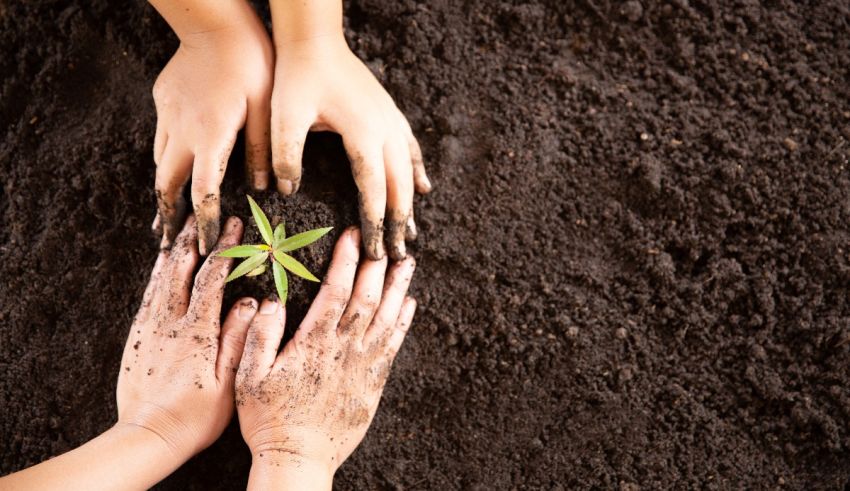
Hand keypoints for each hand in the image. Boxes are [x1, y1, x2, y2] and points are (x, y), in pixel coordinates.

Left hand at [118, 215, 256, 460]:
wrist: (148, 436)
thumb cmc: (195, 416)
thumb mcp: (227, 382)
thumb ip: (237, 338)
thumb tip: (251, 301)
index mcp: (196, 332)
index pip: (211, 278)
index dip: (225, 249)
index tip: (235, 226)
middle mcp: (170, 323)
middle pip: (182, 270)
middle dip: (196, 239)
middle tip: (204, 215)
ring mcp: (150, 328)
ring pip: (161, 279)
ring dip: (174, 251)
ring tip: (184, 229)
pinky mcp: (138, 337)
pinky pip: (147, 296)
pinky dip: (156, 275)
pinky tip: (161, 264)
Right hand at [151, 0, 272, 254]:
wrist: (216, 22)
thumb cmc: (251, 64)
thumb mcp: (265, 110)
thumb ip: (263, 150)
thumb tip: (266, 187)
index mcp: (210, 138)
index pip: (203, 192)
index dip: (202, 223)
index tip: (202, 247)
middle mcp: (182, 132)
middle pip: (167, 185)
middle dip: (167, 217)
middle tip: (168, 244)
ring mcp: (168, 115)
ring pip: (160, 162)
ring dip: (164, 190)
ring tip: (165, 214)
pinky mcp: (163, 99)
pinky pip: (162, 136)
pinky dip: (166, 158)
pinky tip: (173, 164)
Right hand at [235, 227, 416, 488]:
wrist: (298, 458)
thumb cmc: (268, 418)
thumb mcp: (249, 376)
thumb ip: (260, 336)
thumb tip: (270, 301)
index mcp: (312, 343)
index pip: (335, 291)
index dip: (346, 260)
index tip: (352, 236)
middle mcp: (343, 350)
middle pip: (367, 298)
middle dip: (377, 265)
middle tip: (387, 239)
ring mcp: (362, 366)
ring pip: (387, 318)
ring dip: (398, 287)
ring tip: (408, 262)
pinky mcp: (373, 382)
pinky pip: (394, 345)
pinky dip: (403, 322)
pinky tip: (409, 304)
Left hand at [270, 25, 431, 261]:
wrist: (315, 39)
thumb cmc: (297, 76)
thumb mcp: (284, 116)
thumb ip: (285, 154)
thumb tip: (287, 190)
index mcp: (364, 135)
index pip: (374, 190)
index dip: (376, 223)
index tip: (376, 251)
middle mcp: (385, 130)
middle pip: (399, 187)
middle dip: (399, 223)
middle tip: (399, 255)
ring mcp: (391, 121)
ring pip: (409, 171)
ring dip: (410, 204)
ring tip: (412, 232)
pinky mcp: (389, 113)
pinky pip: (411, 149)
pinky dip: (417, 172)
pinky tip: (422, 187)